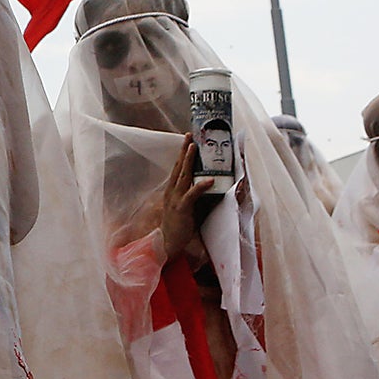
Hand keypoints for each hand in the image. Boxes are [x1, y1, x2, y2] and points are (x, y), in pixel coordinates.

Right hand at [152, 136, 214, 262]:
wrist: (169, 243)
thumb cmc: (180, 225)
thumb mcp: (187, 207)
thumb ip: (195, 195)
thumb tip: (210, 184)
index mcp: (173, 190)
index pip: (178, 168)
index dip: (182, 154)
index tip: (188, 140)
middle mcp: (172, 191)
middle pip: (179, 167)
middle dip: (184, 150)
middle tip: (189, 135)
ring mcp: (175, 199)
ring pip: (183, 176)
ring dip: (189, 161)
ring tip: (194, 147)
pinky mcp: (182, 209)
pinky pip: (192, 195)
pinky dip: (200, 187)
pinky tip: (209, 180)